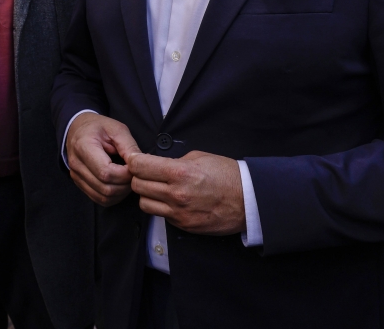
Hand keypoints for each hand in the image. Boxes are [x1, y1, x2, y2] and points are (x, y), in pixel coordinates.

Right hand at [65, 112, 140, 205]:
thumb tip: (141, 165)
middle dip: (125, 185)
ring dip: (121, 192)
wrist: (78, 128)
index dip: (125, 175)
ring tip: (127, 178)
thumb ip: (129, 146)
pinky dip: (113, 196)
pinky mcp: (79, 184)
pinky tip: (119, 184)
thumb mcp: (117, 129)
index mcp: (83, 146)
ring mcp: (76, 176)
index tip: (134, 167)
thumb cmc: (98, 127)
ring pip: (103, 197)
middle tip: (134, 174)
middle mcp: (76, 164)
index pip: (106, 173)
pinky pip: (99, 199)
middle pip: (105, 188)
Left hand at [129, 150, 244, 234]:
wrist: (249, 201)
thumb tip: (156, 164)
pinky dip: (161, 207)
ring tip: (158, 188)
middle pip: (137, 185)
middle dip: (139, 177)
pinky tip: (171, 200)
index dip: (134, 161)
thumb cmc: (227, 175)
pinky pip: (161, 215)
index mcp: (179, 173)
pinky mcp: (184, 225)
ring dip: (147, 195)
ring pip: (144, 204)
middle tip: (147, 173)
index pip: (139, 166)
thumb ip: (174, 161)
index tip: (136, 159)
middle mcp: (176, 194)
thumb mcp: (199, 157)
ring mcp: (179, 213)